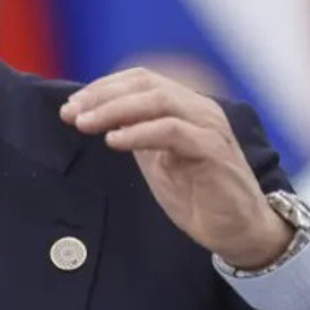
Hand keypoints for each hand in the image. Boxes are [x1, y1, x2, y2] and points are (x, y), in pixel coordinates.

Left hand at [59, 67, 293, 268]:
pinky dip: (139, 133)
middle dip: (102, 96)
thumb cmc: (196, 193)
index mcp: (185, 104)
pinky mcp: (214, 151)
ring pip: (158, 101)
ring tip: (85, 124)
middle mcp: (199, 108)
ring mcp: (209, 127)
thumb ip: (133, 132)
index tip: (71, 105)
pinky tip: (114, 141)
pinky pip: (172, 132)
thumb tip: (93, 115)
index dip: (102, 87)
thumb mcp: (155, 157)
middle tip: (70, 113)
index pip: (139, 79)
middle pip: (145, 85)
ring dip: (115, 110)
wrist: (238, 230)